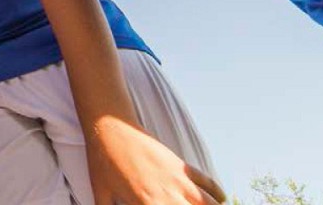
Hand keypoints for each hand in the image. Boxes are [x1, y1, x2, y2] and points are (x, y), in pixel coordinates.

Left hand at [88, 120, 224, 204]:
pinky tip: (221, 200)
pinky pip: (207, 183)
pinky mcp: (182, 165)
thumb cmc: (102, 162)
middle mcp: (167, 195)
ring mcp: (178, 179)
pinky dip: (217, 194)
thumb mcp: (101, 193)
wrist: (110, 127)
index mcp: (146, 204)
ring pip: (208, 204)